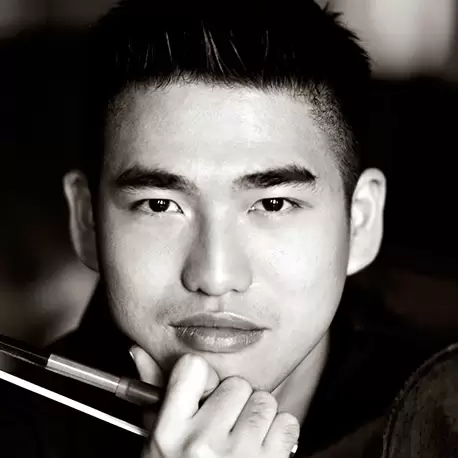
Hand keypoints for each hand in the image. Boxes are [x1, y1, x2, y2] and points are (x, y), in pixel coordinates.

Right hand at [130, 347, 299, 457]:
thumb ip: (154, 398)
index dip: (204, 378)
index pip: (193, 367)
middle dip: (236, 402)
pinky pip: (286, 422)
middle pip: (236, 384)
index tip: (206, 393)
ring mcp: (238, 455)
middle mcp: (203, 443)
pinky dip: (280, 433)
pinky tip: (263, 449)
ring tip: (244, 439)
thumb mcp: (159, 444)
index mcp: (170, 432)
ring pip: (264, 401)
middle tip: (226, 425)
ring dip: (259, 417)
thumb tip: (139, 350)